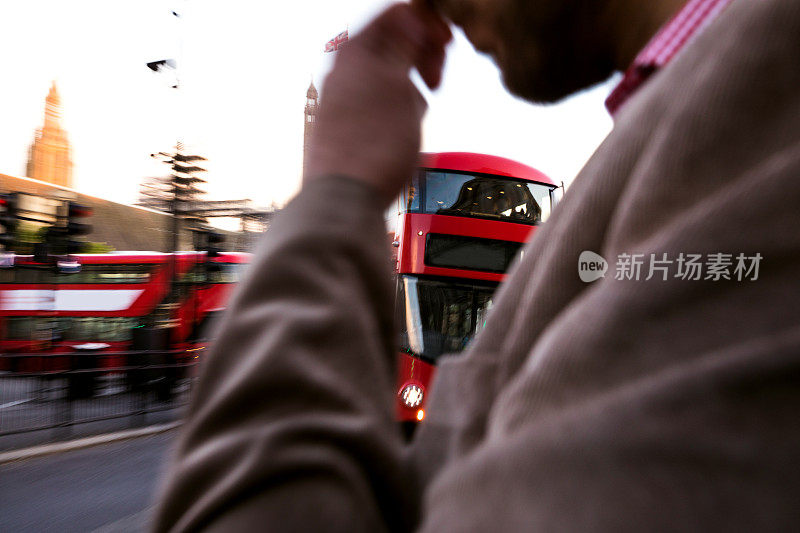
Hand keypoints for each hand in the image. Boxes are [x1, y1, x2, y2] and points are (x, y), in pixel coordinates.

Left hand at [304, 2, 451, 202]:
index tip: (446, 42)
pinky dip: (398, 108)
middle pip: (391, 44)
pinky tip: (404, 129)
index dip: (427, 23)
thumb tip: (412, 17)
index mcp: (354, 53)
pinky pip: (381, 103)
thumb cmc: (372, 148)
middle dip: (420, 55)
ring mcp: (343, 99)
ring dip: (411, 86)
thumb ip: (405, 46)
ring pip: (388, 76)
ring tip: (419, 110)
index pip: (395, 15)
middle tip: (436, 76)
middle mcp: (343, 72)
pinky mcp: (347, 126)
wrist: (344, 199)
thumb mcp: (400, 86)